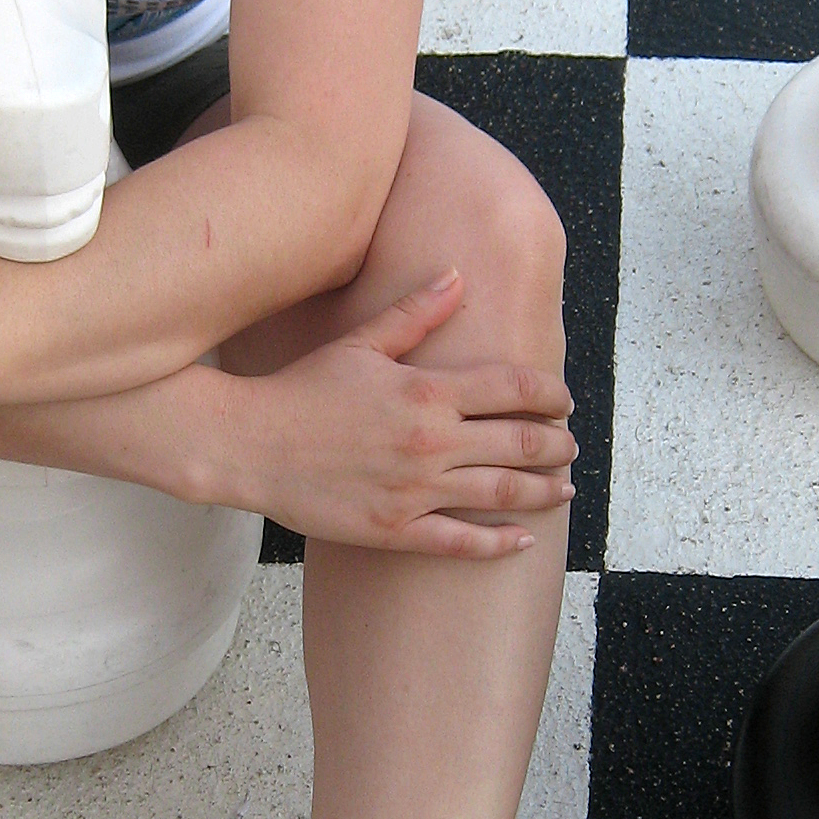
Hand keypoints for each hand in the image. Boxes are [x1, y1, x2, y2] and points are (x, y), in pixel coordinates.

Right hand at [238, 271, 574, 557]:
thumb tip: (457, 275)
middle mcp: (430, 442)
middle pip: (521, 443)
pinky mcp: (395, 530)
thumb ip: (415, 313)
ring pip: (503, 493)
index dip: (550, 395)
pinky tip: (522, 539)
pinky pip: (462, 542)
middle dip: (557, 444)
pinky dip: (500, 542)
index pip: (515, 389)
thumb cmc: (301, 389)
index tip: (562, 401)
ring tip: (563, 487)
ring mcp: (415, 491)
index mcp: (427, 391)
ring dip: (544, 490)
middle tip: (570, 445)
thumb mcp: (360, 343)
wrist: (248, 445)